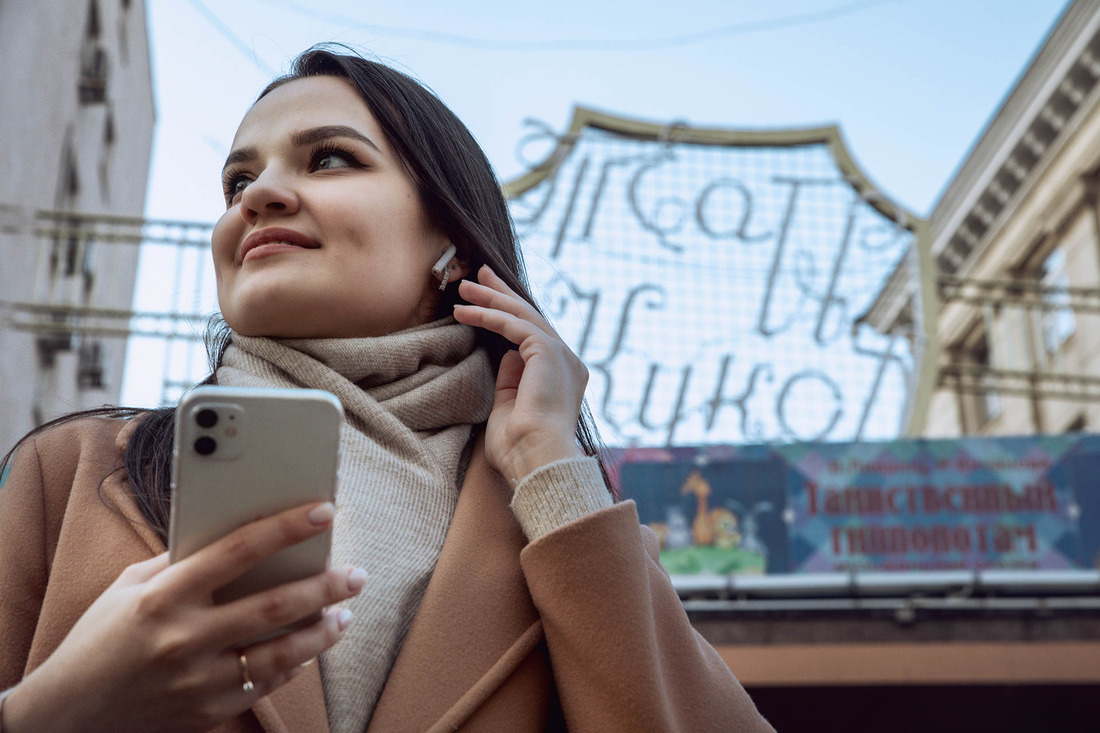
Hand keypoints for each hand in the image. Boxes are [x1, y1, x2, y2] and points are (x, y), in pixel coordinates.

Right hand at [3, 502, 362, 732]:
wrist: (67, 715)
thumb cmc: (100, 639)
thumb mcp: (128, 588)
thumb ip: (180, 562)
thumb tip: (235, 534)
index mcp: (164, 596)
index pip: (238, 550)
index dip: (286, 527)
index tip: (323, 510)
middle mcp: (184, 639)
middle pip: (274, 606)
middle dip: (325, 586)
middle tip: (356, 573)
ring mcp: (198, 681)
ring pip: (281, 654)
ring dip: (322, 632)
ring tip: (345, 613)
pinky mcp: (208, 713)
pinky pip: (264, 685)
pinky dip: (293, 665)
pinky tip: (309, 648)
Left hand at [454, 265, 586, 483]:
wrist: (537, 461)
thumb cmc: (520, 450)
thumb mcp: (510, 408)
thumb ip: (510, 381)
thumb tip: (505, 356)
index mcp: (562, 376)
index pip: (534, 335)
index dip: (509, 313)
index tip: (486, 299)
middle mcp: (568, 361)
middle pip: (531, 316)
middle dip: (502, 294)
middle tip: (479, 275)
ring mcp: (562, 354)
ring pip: (522, 315)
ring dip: (490, 299)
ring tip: (463, 288)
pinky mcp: (548, 351)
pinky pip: (513, 324)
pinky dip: (487, 316)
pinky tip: (464, 312)